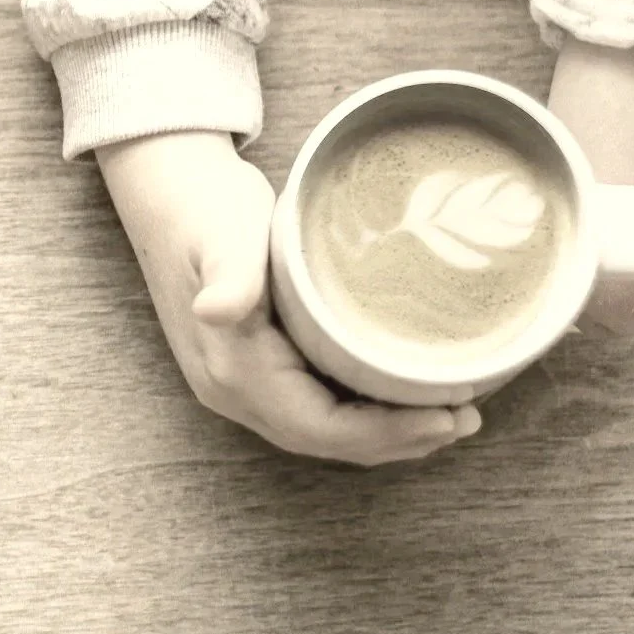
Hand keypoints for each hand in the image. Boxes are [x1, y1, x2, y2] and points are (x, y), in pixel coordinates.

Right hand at [98, 130, 478, 463]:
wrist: (170, 193)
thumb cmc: (206, 207)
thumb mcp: (224, 233)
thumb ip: (228, 272)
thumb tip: (218, 310)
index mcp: (231, 370)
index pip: (319, 427)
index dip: (385, 434)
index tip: (446, 416)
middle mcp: (230, 391)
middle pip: (324, 440)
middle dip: (396, 441)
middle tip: (463, 418)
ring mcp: (238, 384)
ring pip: (320, 431)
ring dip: (384, 434)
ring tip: (445, 417)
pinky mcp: (252, 369)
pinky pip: (313, 410)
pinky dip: (363, 416)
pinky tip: (400, 399)